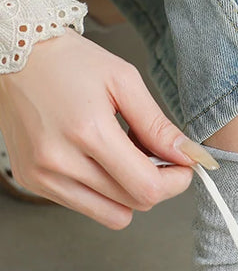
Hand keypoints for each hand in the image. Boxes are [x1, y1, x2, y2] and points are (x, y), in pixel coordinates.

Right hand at [0, 30, 211, 228]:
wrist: (15, 55)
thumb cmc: (68, 62)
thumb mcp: (125, 82)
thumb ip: (158, 126)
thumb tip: (187, 156)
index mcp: (88, 132)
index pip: (147, 188)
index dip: (176, 182)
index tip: (183, 167)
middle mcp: (60, 161)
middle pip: (134, 203)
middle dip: (157, 183)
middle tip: (155, 155)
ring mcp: (42, 176)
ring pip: (113, 214)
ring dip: (130, 193)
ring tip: (125, 158)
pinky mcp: (32, 182)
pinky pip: (87, 207)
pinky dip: (105, 193)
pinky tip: (100, 161)